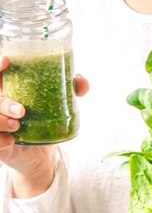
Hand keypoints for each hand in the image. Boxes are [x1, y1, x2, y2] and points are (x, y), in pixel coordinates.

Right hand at [0, 55, 88, 197]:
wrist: (43, 151)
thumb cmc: (46, 118)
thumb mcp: (60, 99)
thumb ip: (71, 87)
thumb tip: (82, 83)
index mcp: (12, 89)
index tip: (8, 60)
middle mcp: (1, 104)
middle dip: (3, 103)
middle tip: (22, 110)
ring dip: (2, 121)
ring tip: (18, 125)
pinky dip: (0, 141)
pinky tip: (11, 141)